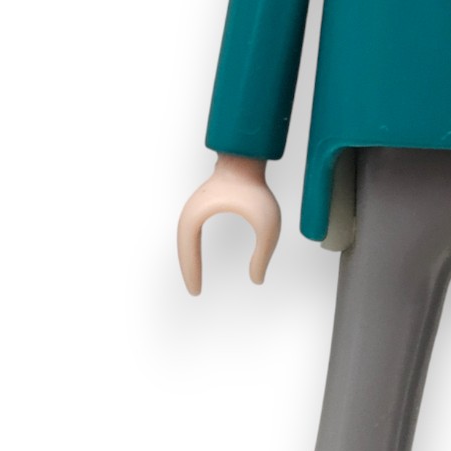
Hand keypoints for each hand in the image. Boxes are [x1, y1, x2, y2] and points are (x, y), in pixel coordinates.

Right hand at [177, 154, 281, 291]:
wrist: (246, 158)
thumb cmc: (256, 189)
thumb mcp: (267, 226)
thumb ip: (263, 254)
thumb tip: (257, 280)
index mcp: (196, 216)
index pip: (188, 251)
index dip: (191, 272)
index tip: (196, 291)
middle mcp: (190, 212)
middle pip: (183, 247)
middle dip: (187, 270)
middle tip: (195, 291)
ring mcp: (194, 207)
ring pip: (185, 240)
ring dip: (189, 259)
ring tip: (195, 280)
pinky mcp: (201, 205)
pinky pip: (191, 232)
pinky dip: (192, 248)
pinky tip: (198, 259)